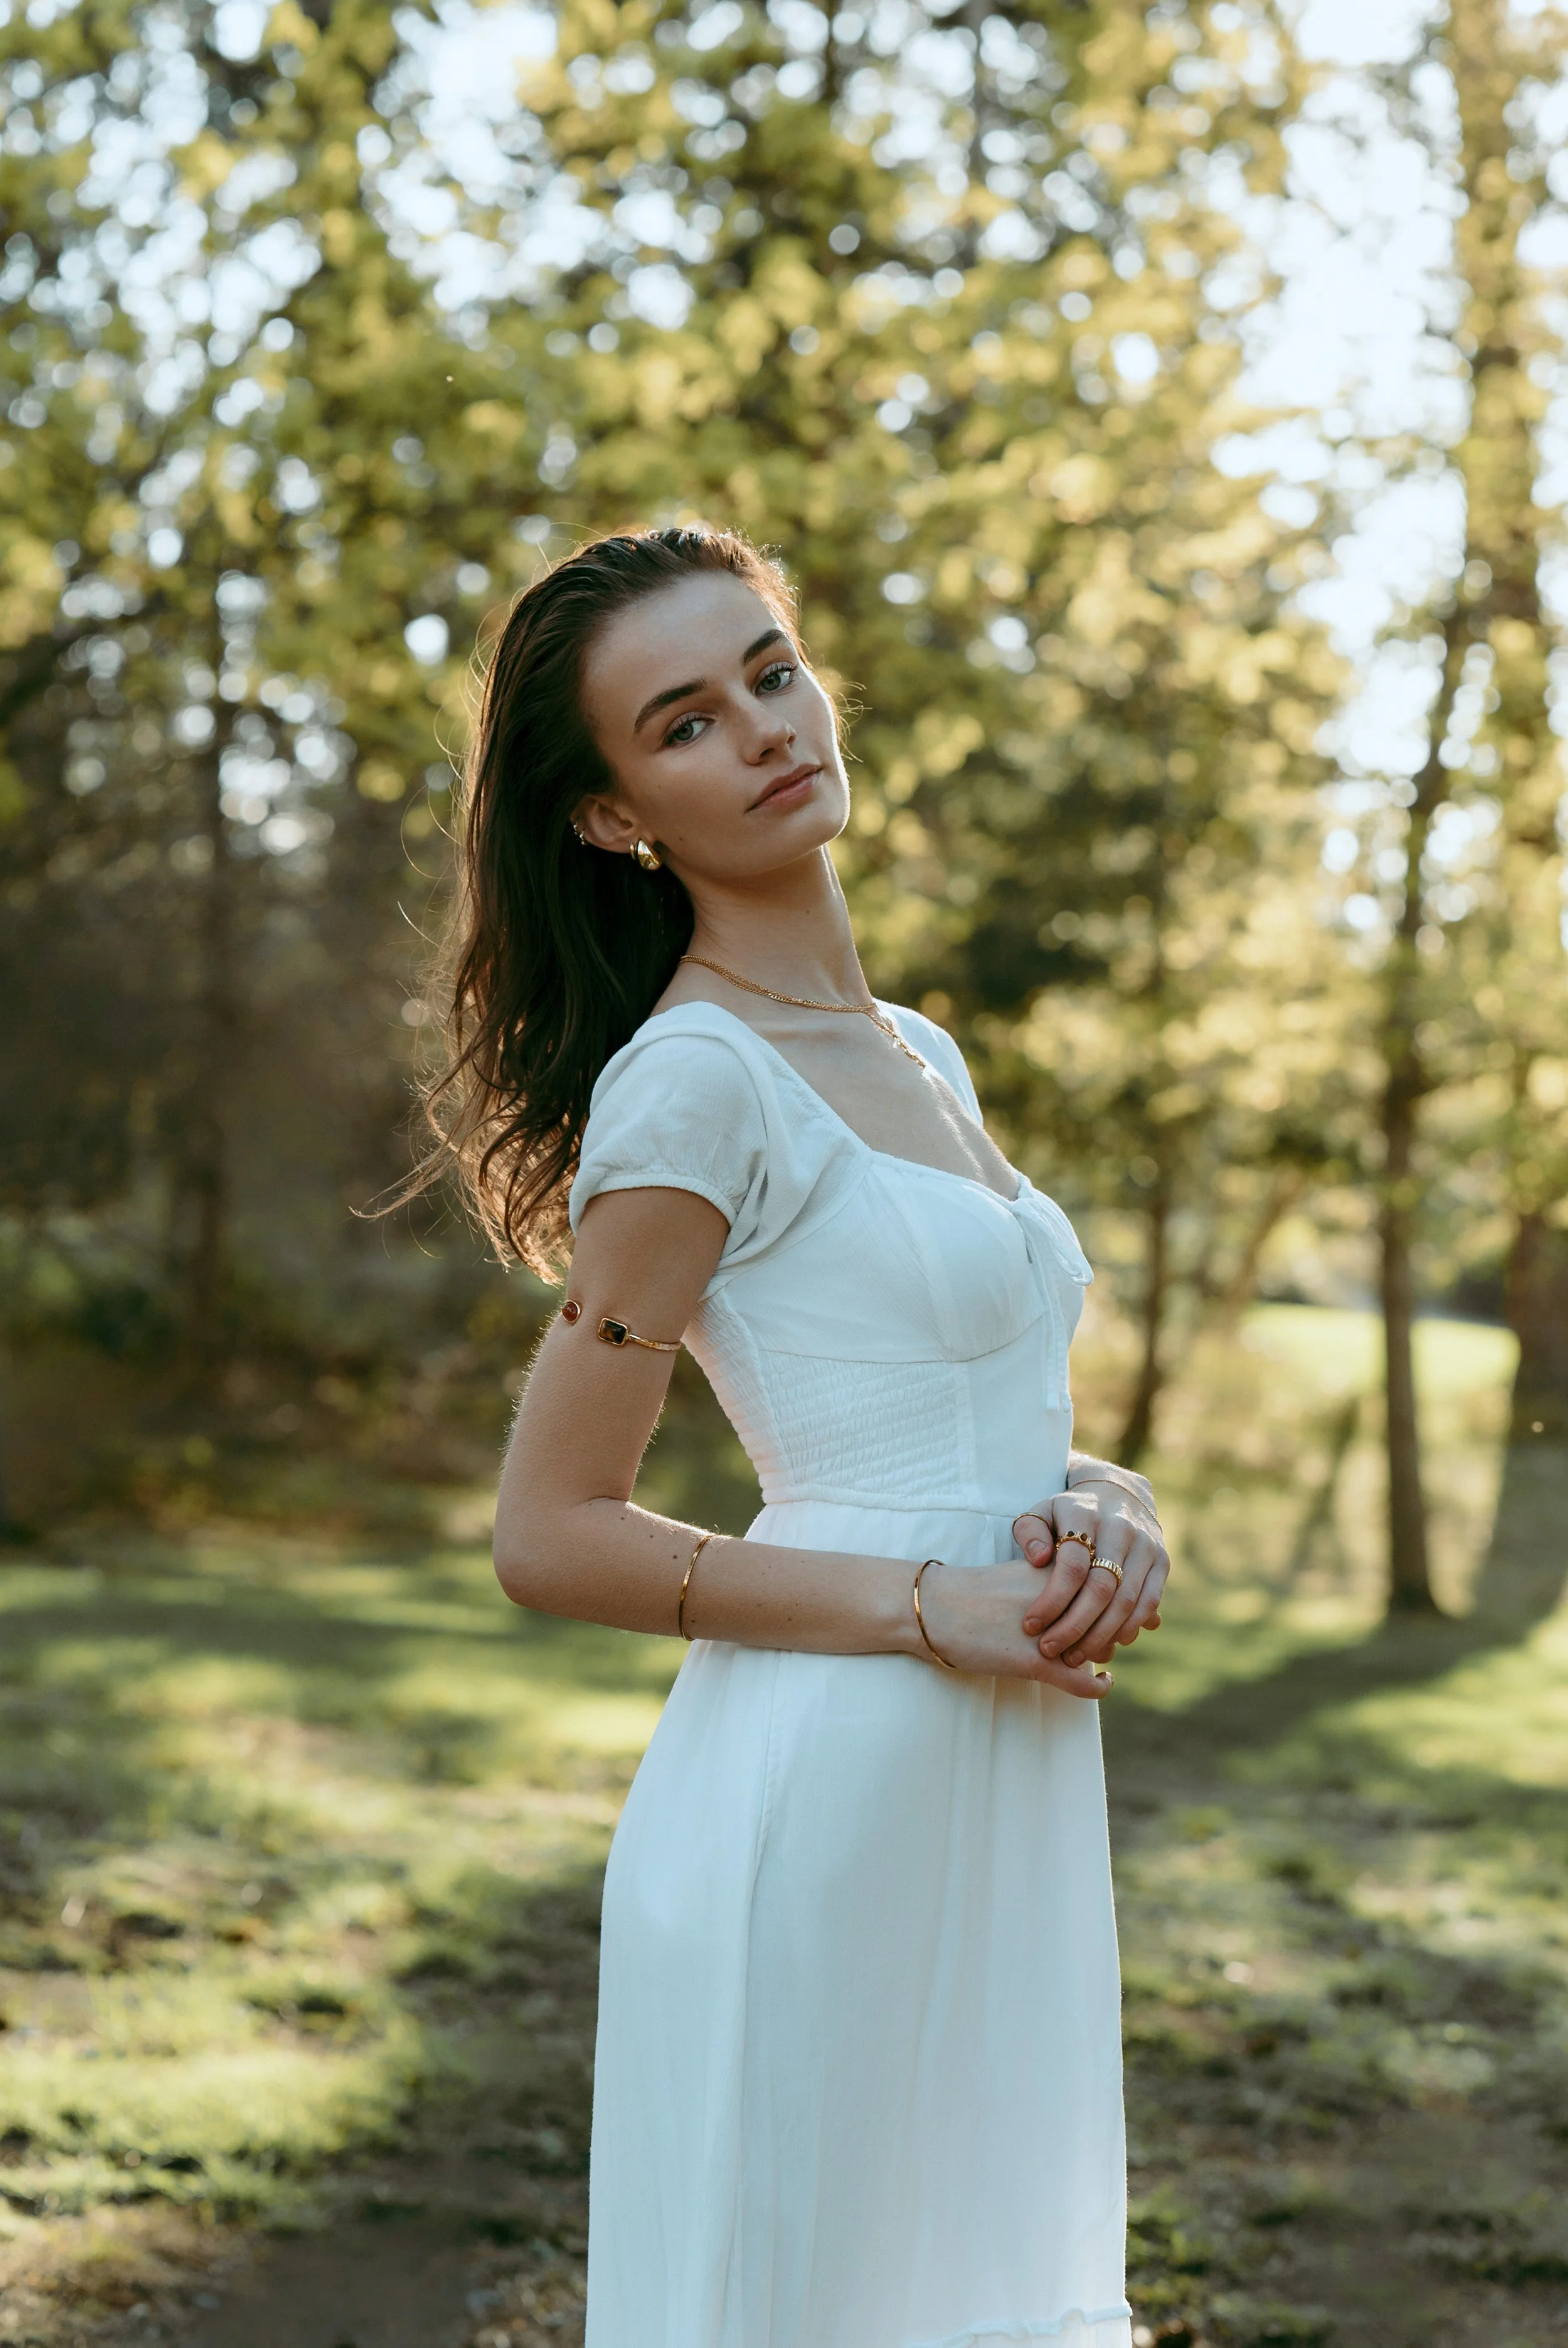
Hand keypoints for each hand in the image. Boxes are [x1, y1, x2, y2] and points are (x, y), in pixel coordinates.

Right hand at [914, 1558, 1114, 1700]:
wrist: (934, 1608)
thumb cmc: (975, 1593)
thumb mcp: (1022, 1577)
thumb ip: (1057, 1582)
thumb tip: (1093, 1601)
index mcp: (1057, 1570)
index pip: (1106, 1587)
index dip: (1111, 1604)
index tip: (1110, 1613)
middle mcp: (1061, 1597)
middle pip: (1107, 1618)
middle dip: (1108, 1630)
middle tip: (1101, 1638)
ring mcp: (1051, 1631)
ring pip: (1098, 1648)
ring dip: (1101, 1654)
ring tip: (1097, 1657)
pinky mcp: (1037, 1662)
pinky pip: (1081, 1681)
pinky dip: (1097, 1686)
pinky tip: (1103, 1683)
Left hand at [1012, 1484, 1168, 1668]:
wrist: (1117, 1495)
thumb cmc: (1068, 1513)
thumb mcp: (1041, 1512)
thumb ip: (1030, 1533)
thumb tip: (1039, 1559)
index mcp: (1085, 1515)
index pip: (1072, 1567)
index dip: (1052, 1601)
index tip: (1030, 1625)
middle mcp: (1120, 1529)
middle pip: (1101, 1589)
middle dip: (1074, 1626)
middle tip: (1050, 1649)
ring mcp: (1145, 1546)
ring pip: (1126, 1601)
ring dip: (1100, 1636)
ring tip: (1074, 1656)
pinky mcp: (1162, 1561)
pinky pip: (1149, 1602)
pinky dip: (1129, 1628)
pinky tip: (1108, 1644)